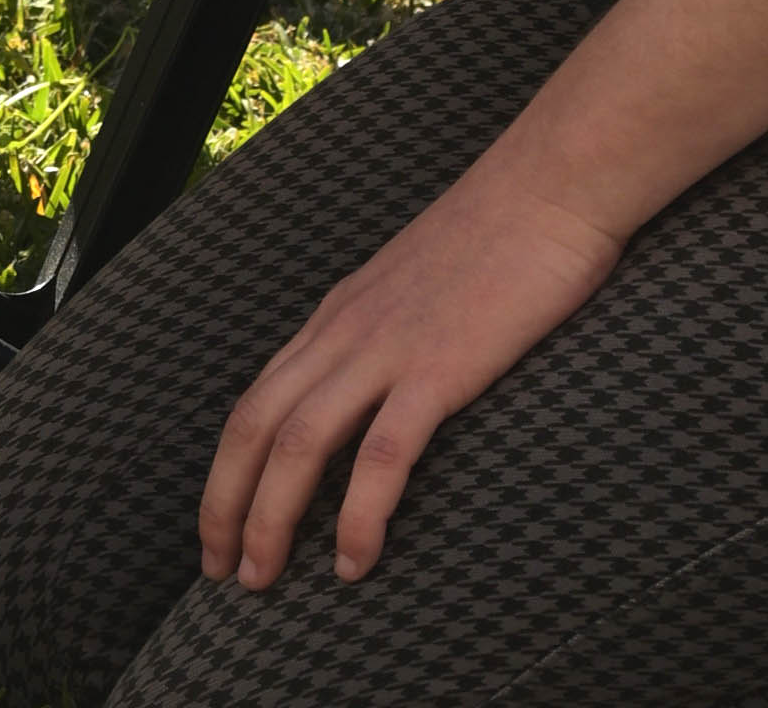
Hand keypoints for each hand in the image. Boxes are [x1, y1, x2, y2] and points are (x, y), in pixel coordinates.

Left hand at [198, 154, 623, 589]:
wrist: (547, 186)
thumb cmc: (497, 236)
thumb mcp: (417, 286)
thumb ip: (387, 332)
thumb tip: (378, 390)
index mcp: (337, 315)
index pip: (256, 400)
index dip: (227, 471)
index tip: (219, 530)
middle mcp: (344, 331)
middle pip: (255, 425)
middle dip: (227, 505)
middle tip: (220, 574)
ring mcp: (387, 348)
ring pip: (299, 442)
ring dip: (271, 518)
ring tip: (262, 581)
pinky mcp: (439, 367)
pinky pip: (383, 453)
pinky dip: (360, 514)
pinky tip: (354, 562)